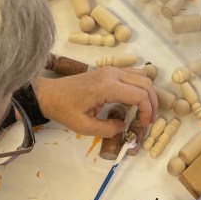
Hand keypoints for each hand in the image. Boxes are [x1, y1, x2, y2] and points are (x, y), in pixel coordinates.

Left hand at [33, 68, 157, 137]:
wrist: (49, 94)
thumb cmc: (64, 109)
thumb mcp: (84, 126)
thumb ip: (107, 129)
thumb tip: (124, 126)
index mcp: (107, 86)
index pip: (139, 95)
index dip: (147, 111)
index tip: (143, 125)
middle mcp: (112, 73)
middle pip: (145, 83)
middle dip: (152, 103)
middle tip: (149, 120)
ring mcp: (111, 69)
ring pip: (141, 76)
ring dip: (147, 93)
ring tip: (145, 111)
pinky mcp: (108, 71)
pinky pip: (132, 74)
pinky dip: (139, 87)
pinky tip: (135, 101)